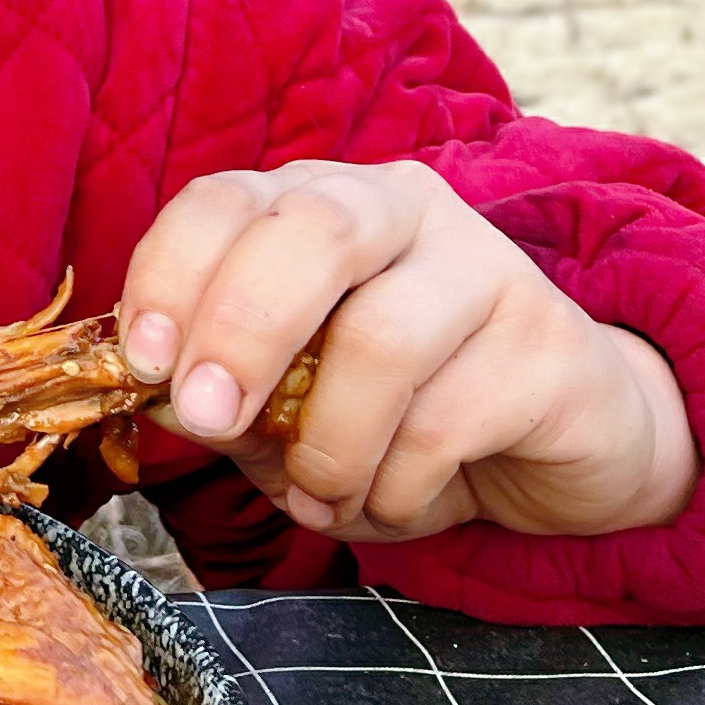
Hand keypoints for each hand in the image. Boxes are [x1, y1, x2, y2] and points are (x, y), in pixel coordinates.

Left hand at [115, 161, 697, 541]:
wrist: (562, 443)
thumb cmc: (401, 414)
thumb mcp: (292, 408)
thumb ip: (228, 398)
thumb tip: (165, 402)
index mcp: (317, 204)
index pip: (226, 200)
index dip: (171, 272)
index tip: (142, 360)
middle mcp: (401, 210)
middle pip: (314, 231)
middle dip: (242, 329)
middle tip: (210, 419)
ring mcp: (486, 266)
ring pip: (383, 338)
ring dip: (330, 443)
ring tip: (321, 496)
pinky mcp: (549, 343)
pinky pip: (448, 421)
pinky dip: (396, 485)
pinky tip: (391, 503)